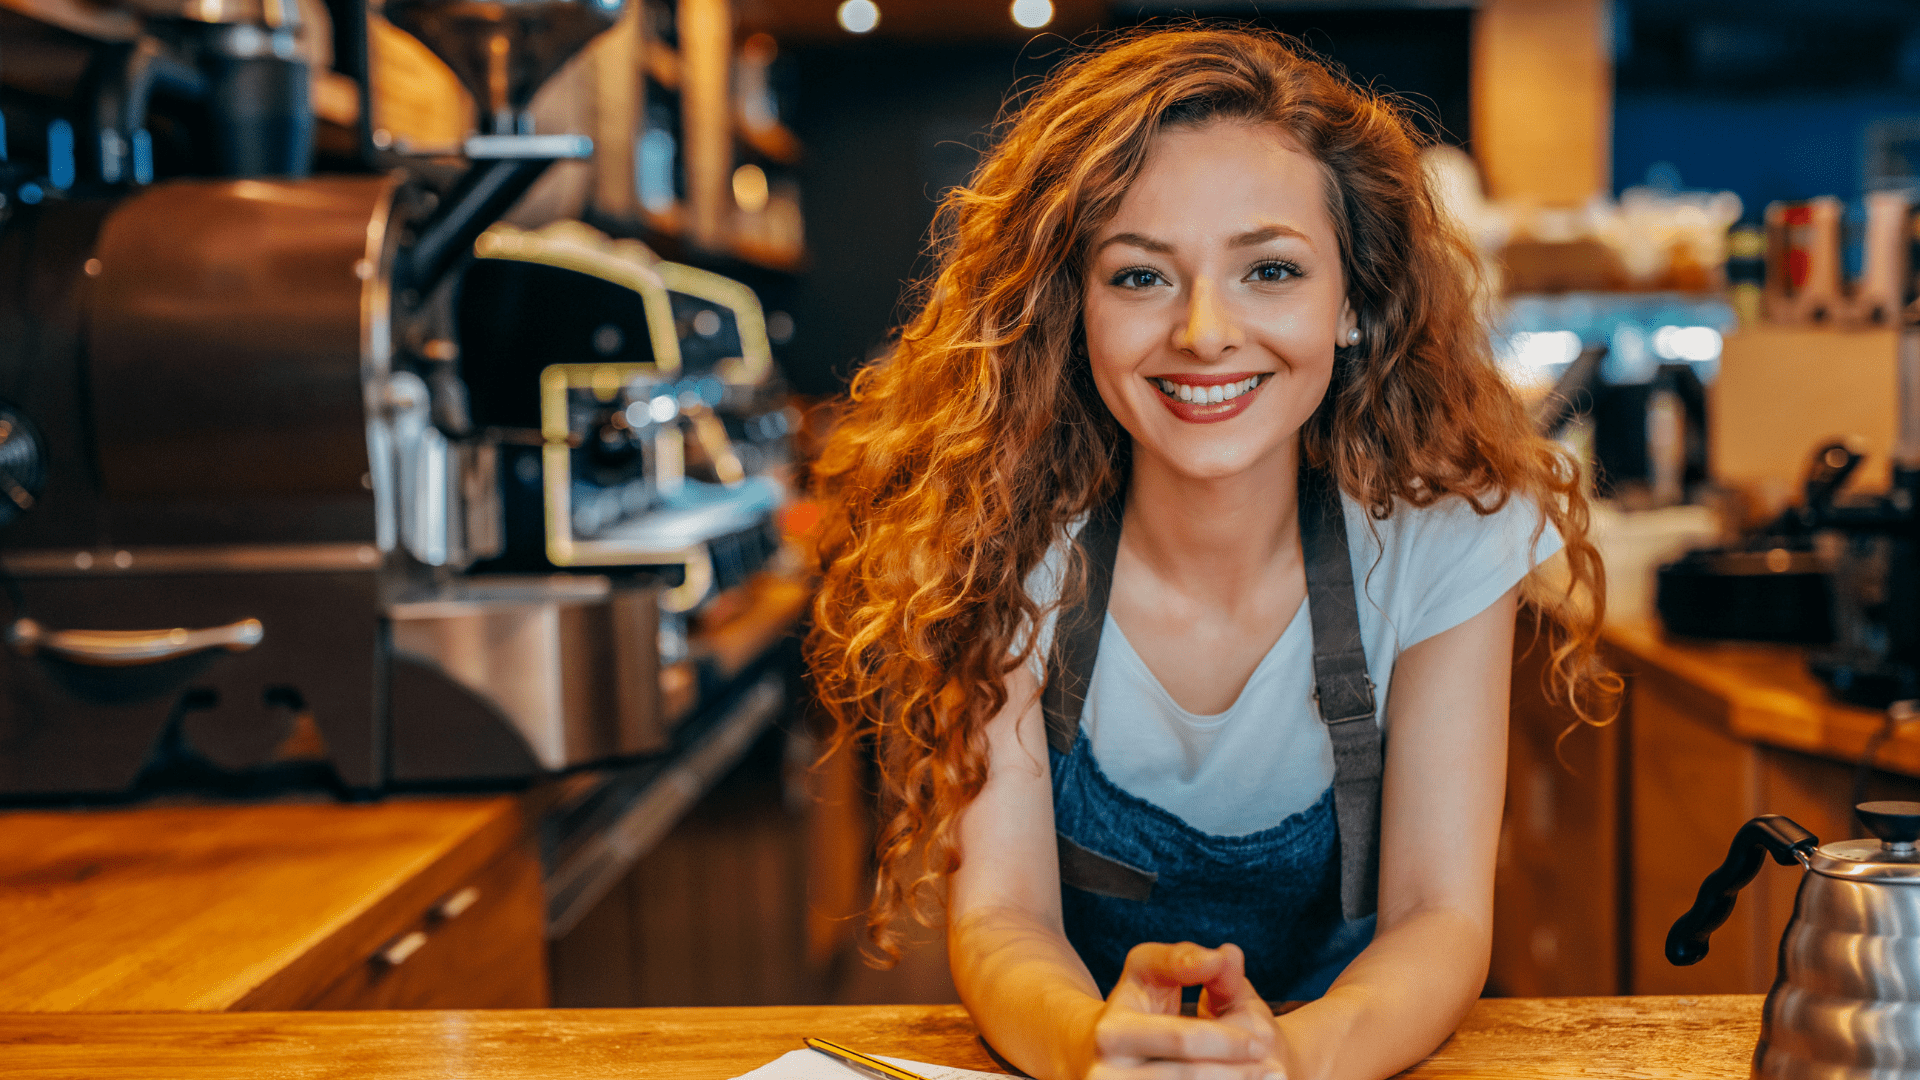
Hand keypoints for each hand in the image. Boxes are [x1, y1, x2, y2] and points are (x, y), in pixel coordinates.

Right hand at [1079, 942, 1282, 1079]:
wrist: (1092, 1055)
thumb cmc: (1134, 1005)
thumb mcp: (1149, 970)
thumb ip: (1184, 959)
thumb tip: (1224, 956)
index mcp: (1111, 1032)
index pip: (1181, 1039)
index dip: (1226, 1041)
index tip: (1263, 1043)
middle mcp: (1105, 1074)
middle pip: (1189, 1078)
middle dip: (1238, 1074)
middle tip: (1275, 1071)